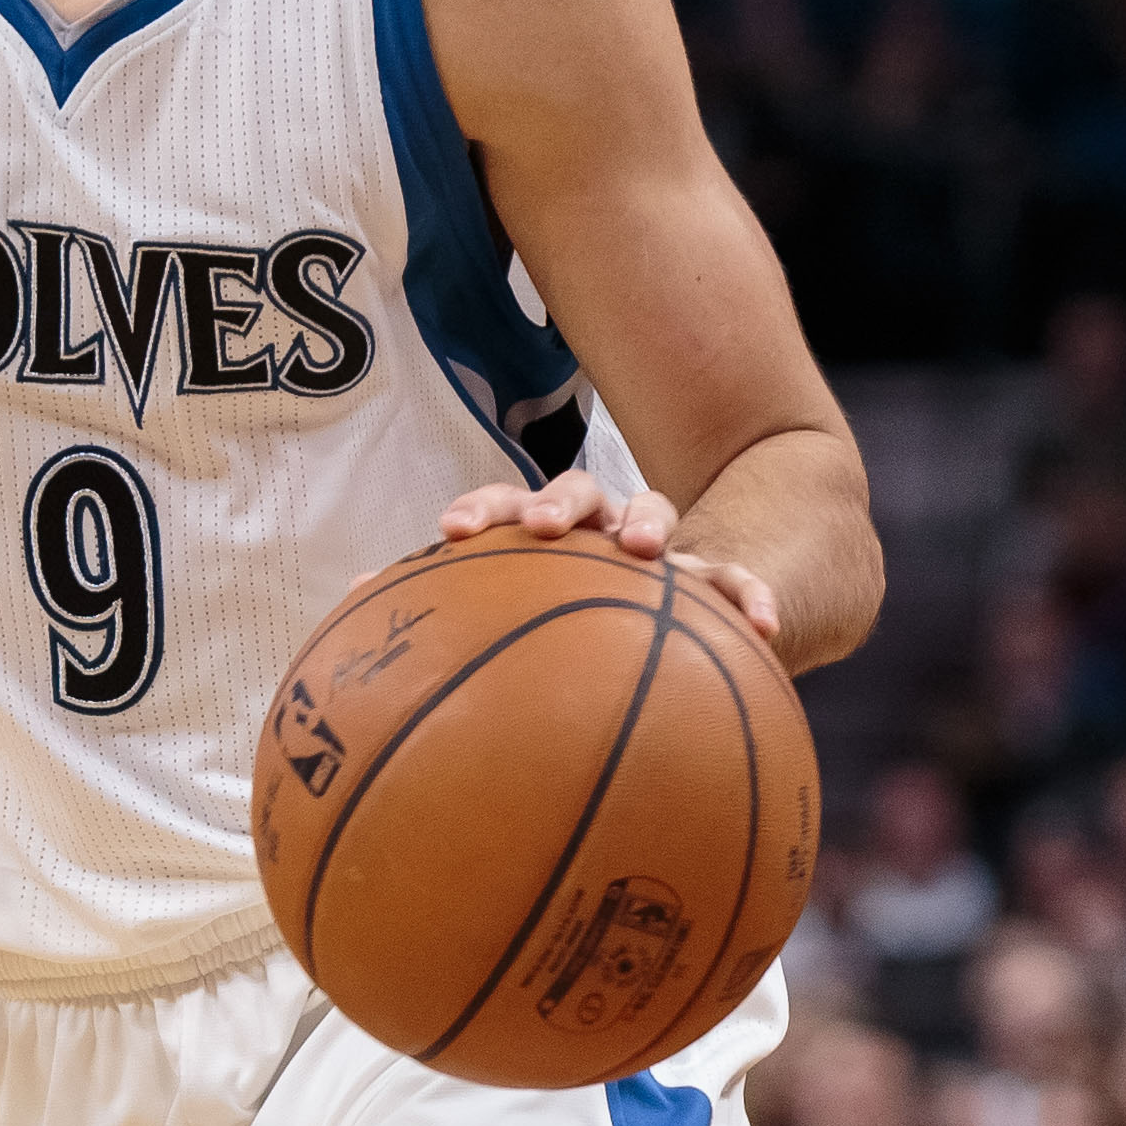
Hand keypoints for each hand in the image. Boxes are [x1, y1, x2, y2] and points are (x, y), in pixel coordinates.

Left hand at [410, 467, 783, 642]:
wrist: (688, 612)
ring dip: (648, 524)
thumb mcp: (525, 629)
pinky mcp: (720, 579)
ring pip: (657, 513)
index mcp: (548, 538)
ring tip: (648, 551)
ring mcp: (663, 547)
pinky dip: (751, 598)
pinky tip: (764, 627)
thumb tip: (361, 626)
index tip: (451, 529)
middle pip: (577, 491)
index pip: (507, 507)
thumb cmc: (581, 626)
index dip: (481, 510)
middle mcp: (602, 528)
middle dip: (557, 502)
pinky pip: (739, 583)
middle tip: (542, 526)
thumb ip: (461, 634)